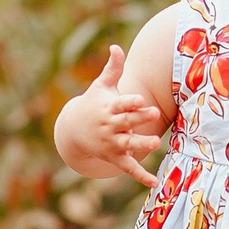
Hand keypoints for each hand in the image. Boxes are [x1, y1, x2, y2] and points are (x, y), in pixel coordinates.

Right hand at [59, 45, 163, 184]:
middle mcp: (110, 126)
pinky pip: (129, 168)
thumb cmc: (94, 104)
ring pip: (128, 145)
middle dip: (139, 118)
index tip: (140, 98)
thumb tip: (116, 46)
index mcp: (109, 108)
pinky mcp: (115, 157)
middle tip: (154, 112)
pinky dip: (141, 176)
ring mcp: (112, 143)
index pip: (121, 104)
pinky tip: (155, 182)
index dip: (130, 101)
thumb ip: (112, 68)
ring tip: (155, 143)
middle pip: (126, 122)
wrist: (73, 131)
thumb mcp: (101, 86)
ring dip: (140, 145)